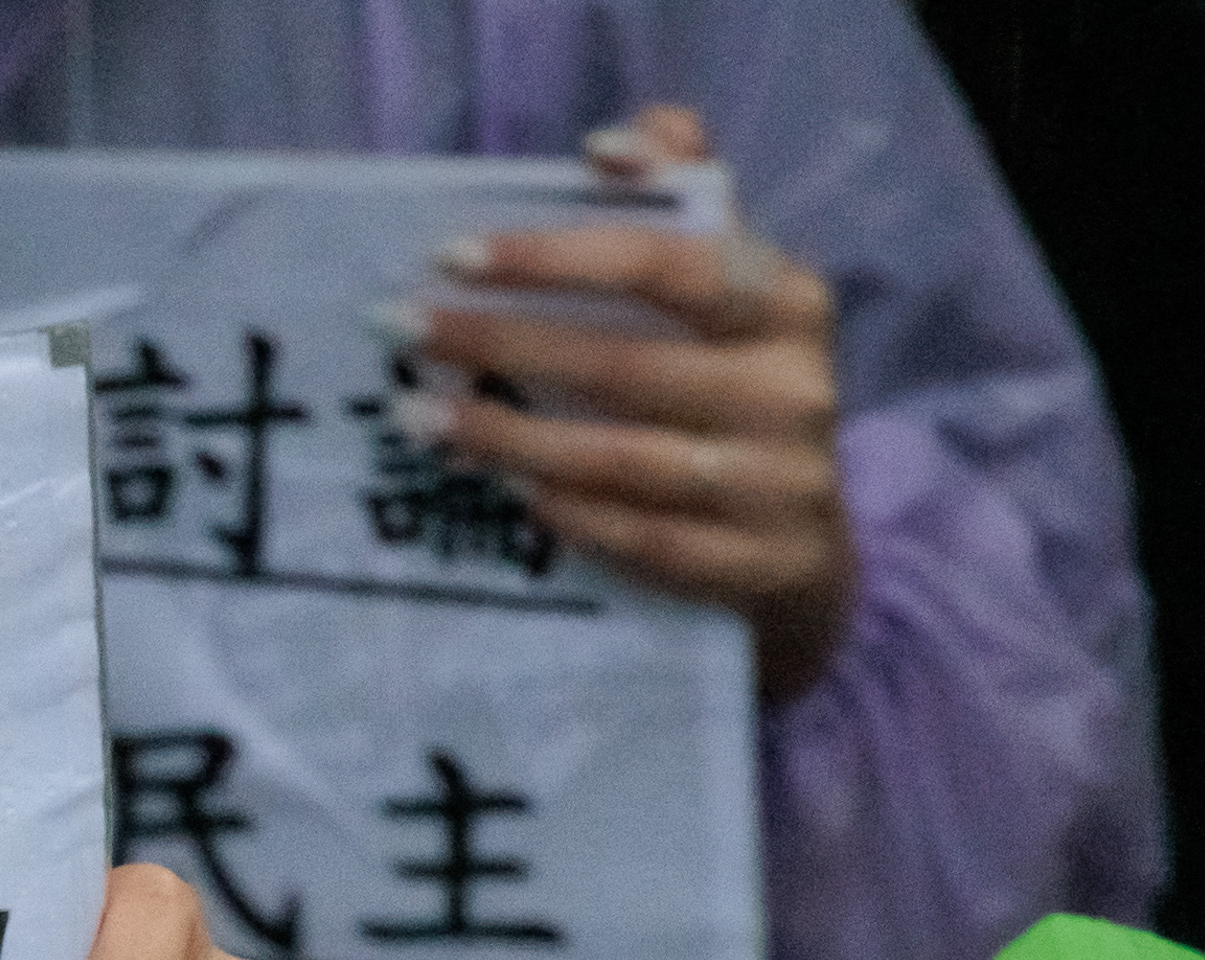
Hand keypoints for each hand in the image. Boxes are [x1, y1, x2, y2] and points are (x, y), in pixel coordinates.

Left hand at [402, 107, 857, 700]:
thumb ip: (680, 198)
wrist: (800, 555)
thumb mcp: (726, 295)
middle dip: (500, 346)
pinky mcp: (754, 568)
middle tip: (403, 334)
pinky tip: (503, 493)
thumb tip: (614, 146)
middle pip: (625, 364)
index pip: (666, 262)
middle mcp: (793, 389)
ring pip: (620, 460)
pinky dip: (566, 514)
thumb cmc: (734, 396)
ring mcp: (778, 486)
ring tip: (422, 422)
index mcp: (787, 301)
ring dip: (508, 440)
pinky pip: (638, 539)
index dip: (557, 257)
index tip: (453, 256)